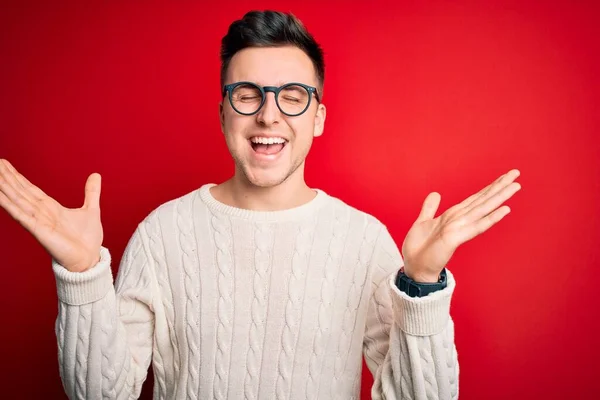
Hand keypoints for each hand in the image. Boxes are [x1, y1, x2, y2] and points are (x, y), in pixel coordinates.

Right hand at [0, 159, 103, 271]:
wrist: (89, 259)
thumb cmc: (87, 240)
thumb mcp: (91, 210)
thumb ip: (91, 192)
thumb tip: (96, 175)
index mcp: (50, 207)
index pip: (29, 188)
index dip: (17, 176)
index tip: (4, 164)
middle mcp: (40, 213)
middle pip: (19, 191)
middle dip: (6, 177)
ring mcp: (37, 221)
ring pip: (17, 200)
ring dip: (4, 187)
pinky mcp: (38, 231)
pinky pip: (20, 215)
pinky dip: (9, 205)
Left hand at [401, 169, 521, 282]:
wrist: (415, 267)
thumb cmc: (420, 248)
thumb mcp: (423, 222)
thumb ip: (430, 208)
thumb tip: (436, 194)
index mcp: (454, 215)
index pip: (476, 197)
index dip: (490, 186)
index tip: (505, 175)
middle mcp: (460, 220)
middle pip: (484, 200)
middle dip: (500, 186)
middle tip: (516, 173)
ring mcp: (460, 228)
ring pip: (484, 209)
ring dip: (499, 197)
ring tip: (515, 186)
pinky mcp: (456, 238)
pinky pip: (477, 226)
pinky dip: (490, 218)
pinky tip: (504, 210)